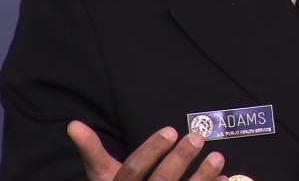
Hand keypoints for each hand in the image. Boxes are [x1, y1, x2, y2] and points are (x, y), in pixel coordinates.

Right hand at [68, 120, 227, 180]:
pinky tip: (225, 179)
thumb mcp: (102, 175)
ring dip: (202, 178)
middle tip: (197, 137)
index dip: (152, 151)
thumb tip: (73, 124)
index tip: (170, 130)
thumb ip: (92, 150)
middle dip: (180, 160)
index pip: (134, 170)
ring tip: (218, 157)